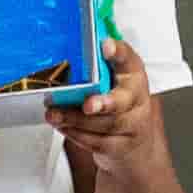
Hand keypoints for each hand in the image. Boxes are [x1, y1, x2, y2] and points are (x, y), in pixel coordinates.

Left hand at [48, 36, 167, 178]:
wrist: (133, 141)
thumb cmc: (117, 102)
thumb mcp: (112, 79)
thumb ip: (95, 66)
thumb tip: (65, 49)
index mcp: (133, 74)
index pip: (128, 59)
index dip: (118, 52)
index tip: (105, 46)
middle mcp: (137, 98)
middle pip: (123, 101)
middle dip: (104, 102)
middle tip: (88, 104)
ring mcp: (132, 124)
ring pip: (106, 124)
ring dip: (76, 120)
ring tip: (55, 114)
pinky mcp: (121, 146)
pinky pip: (97, 142)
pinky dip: (76, 134)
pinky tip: (63, 126)